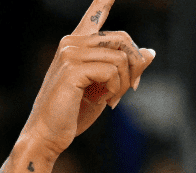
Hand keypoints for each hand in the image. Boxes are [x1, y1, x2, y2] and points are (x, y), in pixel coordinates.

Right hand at [20, 0, 154, 159]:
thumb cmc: (71, 114)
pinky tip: (106, 101)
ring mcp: (70, 54)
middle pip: (122, 38)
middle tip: (130, 89)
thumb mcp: (104, 88)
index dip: (104, 1)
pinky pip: (113, 70)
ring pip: (120, 56)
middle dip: (133, 65)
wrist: (45, 137)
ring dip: (126, 81)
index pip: (94, 15)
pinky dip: (116, 88)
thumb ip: (124, 69)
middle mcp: (71, 43)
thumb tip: (150, 53)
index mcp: (75, 45)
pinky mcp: (73, 68)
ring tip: (114, 99)